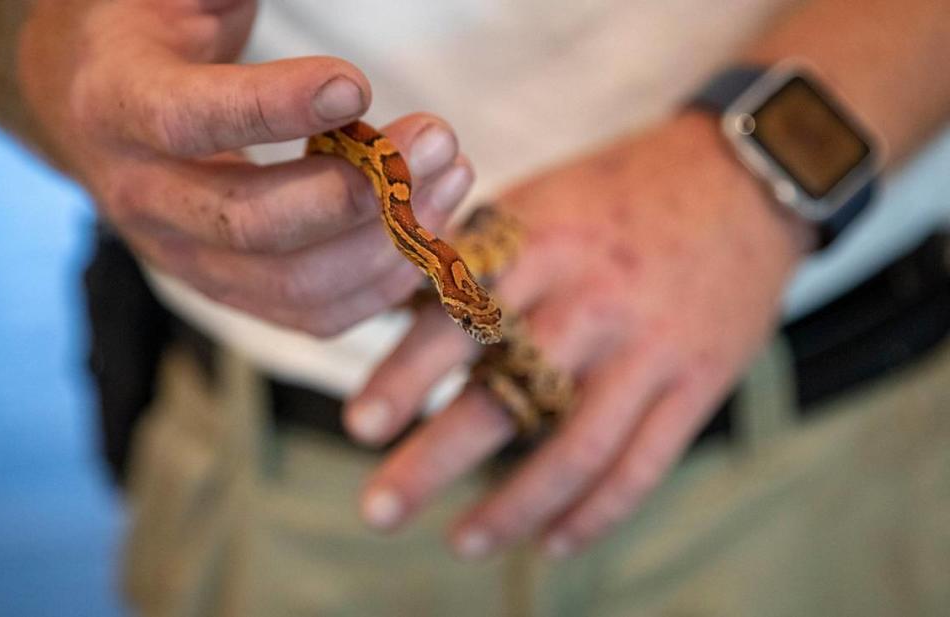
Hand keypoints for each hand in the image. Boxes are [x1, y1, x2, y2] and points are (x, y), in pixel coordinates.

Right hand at [18, 0, 472, 335]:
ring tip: (451, 178)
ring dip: (386, 242)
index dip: (274, 108)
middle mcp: (145, 200)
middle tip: (437, 140)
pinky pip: (314, 316)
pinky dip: (381, 284)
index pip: (189, 121)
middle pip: (252, 223)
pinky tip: (427, 232)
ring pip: (294, 284)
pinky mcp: (233, 293)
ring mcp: (189, 261)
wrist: (104, 116)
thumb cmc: (158, 44)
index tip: (357, 86)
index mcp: (120, 109)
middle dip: (357, 190)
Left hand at [345, 112, 811, 557]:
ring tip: (460, 541)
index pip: (461, 317)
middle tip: (380, 509)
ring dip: (513, 506)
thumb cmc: (618, 193)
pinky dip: (595, 514)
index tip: (361, 426)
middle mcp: (595, 299)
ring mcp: (652, 347)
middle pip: (508, 392)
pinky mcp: (700, 382)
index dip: (406, 374)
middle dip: (436, 458)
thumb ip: (472, 255)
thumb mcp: (540, 199)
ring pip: (576, 447)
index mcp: (543, 243)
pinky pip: (643, 464)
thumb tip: (389, 309)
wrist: (741, 181)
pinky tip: (551, 544)